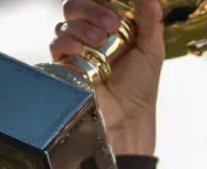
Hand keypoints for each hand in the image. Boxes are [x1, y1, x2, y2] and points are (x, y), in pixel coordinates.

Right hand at [49, 0, 164, 155]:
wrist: (128, 118)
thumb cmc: (140, 86)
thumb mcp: (151, 51)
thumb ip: (150, 21)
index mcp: (110, 25)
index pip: (95, 0)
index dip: (99, 0)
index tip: (117, 11)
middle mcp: (89, 33)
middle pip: (74, 5)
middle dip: (92, 10)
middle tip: (112, 25)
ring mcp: (74, 48)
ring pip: (64, 23)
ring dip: (83, 28)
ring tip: (100, 43)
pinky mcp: (63, 64)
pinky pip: (56, 44)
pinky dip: (68, 43)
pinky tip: (83, 51)